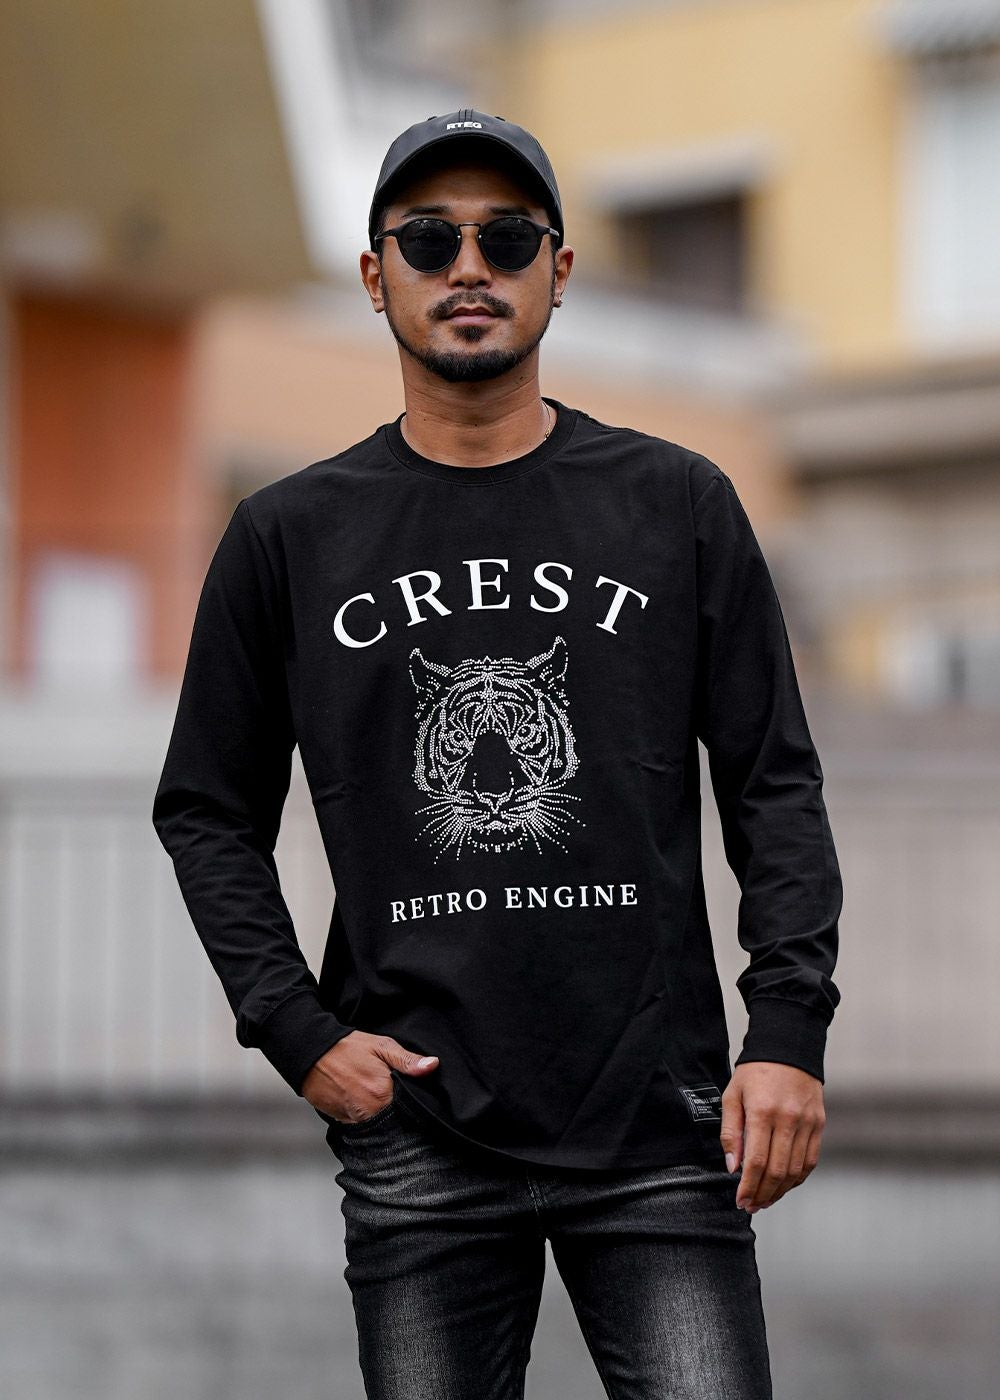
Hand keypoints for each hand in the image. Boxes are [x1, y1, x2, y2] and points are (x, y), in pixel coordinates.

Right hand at [301, 1029, 438, 1123]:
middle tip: (394, 1096)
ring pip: (376, 1126)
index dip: (412, 1105)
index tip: (413, 1098)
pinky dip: (364, 1118)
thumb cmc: (346, 1047)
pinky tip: (364, 1103)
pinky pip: (359, 1126)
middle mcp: (367, 1113)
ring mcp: (352, 1120)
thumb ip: (407, 1060)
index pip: (408, 1112)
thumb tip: (433, 1066)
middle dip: (397, 1113)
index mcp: (381, 1095)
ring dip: (381, 1117)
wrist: (310, 1052)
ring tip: (378, 1098)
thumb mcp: (381, 1046)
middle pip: (393, 1122)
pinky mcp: (340, 1121)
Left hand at [719, 1061, 825, 1212]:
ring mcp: (807, 1123)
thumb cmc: (755, 1073)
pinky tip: (784, 1185)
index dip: (748, 1186)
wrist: (788, 1049)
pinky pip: (810, 1161)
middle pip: (777, 1170)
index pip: (756, 1161)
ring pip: (796, 1170)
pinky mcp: (819, 1124)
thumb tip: (732, 1167)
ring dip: (780, 1191)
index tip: (740, 1201)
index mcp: (763, 1112)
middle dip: (763, 1194)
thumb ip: (730, 1132)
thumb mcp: (732, 1095)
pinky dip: (797, 1178)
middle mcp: (788, 1119)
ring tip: (765, 1200)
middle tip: (751, 1206)